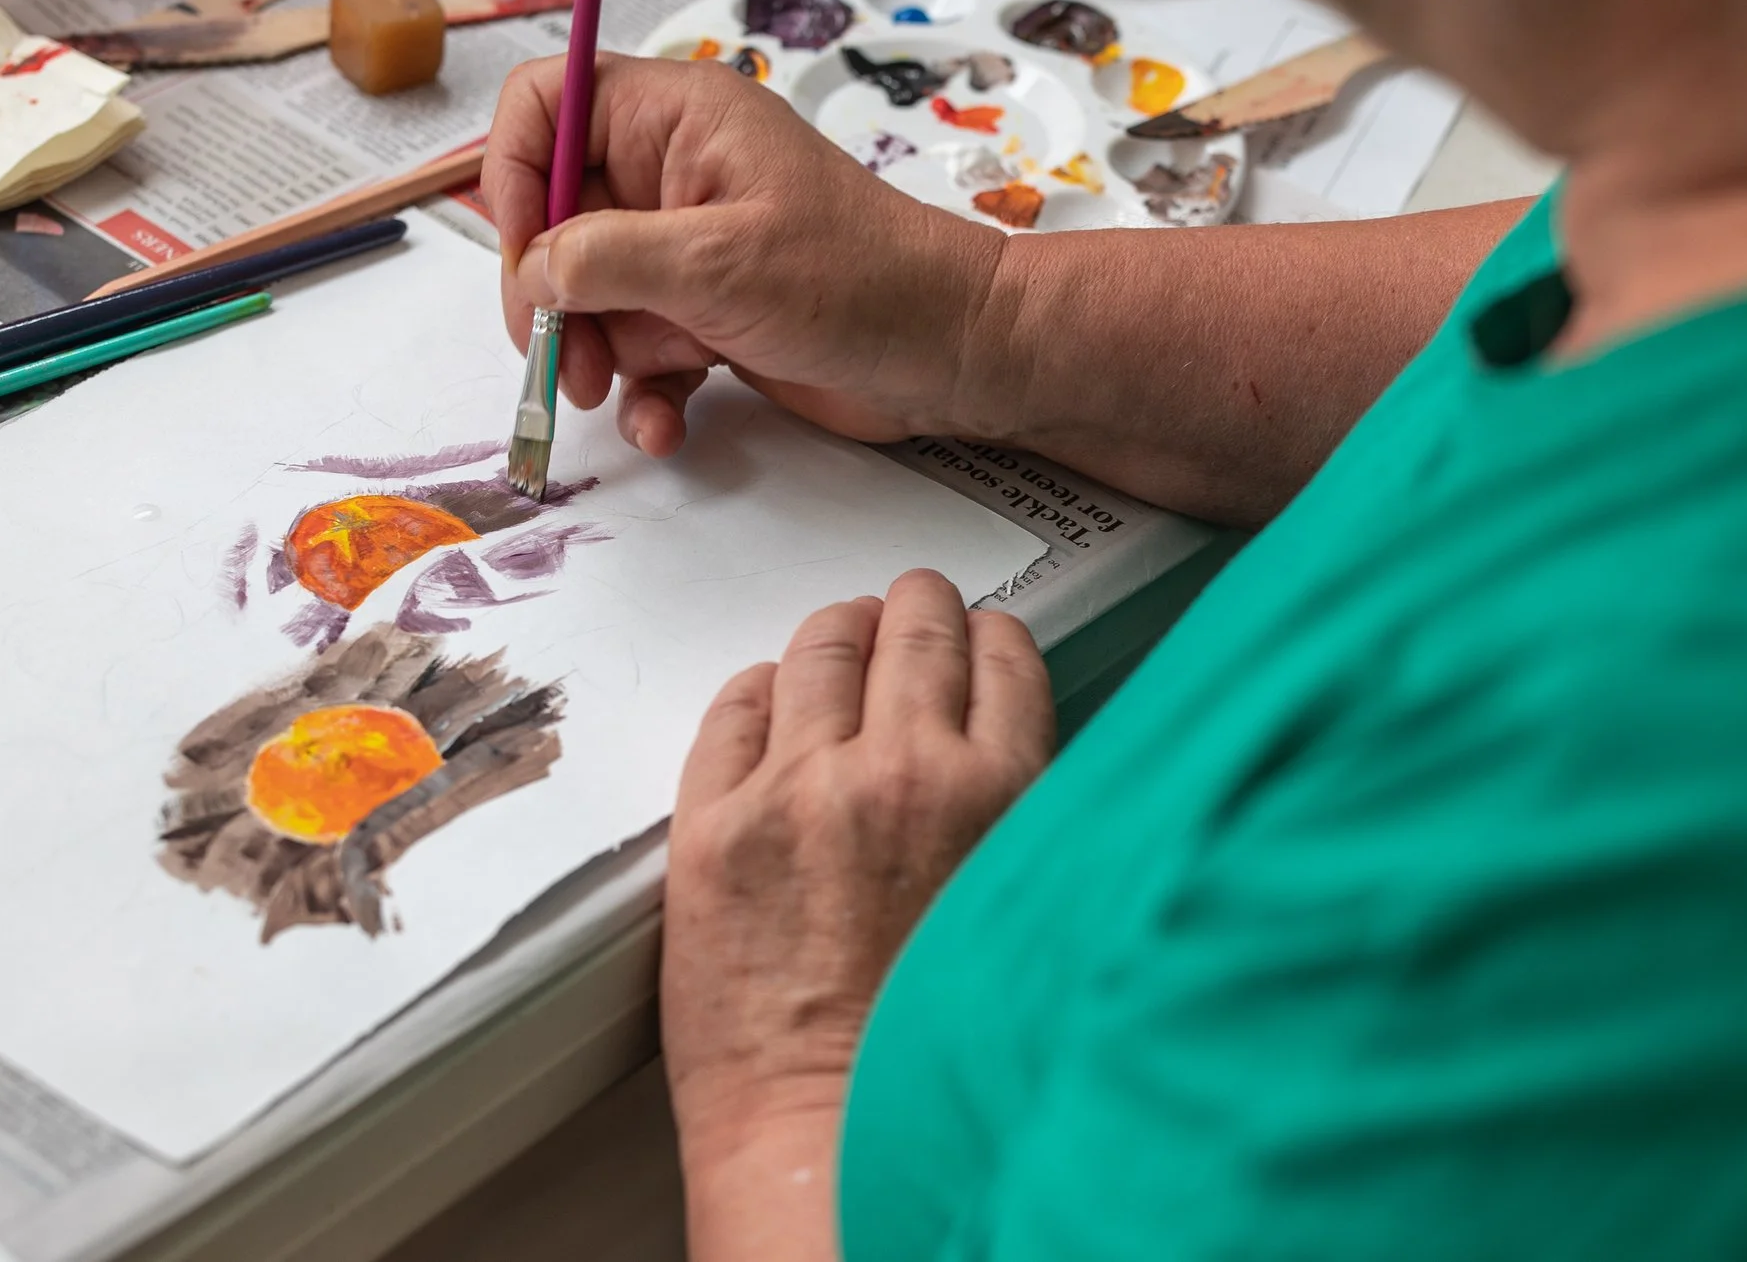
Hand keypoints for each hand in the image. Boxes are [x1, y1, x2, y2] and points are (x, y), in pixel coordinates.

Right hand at [486, 54, 1012, 455]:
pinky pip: (637, 344)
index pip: (550, 101)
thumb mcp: (718, 262)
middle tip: (556, 353)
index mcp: (679, 119)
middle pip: (554, 213)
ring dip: (589, 351)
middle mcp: (675, 173)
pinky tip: (665, 425)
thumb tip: (530, 269)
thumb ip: (604, 258)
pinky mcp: (708, 312)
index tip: (526, 252)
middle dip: (547, 292)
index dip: (515, 170)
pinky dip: (640, 390)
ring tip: (613, 392)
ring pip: (589, 292)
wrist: (954, 354)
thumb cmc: (862, 281)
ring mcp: (690, 246)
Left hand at [661, 571, 1054, 1255]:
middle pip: (914, 627)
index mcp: (1000, 793)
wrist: (831, 1137)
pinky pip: (733, 707)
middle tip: (912, 610)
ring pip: (821, 647)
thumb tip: (1011, 744)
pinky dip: (759, 689)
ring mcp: (796, 790)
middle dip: (919, 609)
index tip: (979, 642)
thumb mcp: (1034, 911)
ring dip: (840, 633)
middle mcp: (901, 770)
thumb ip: (1029, 816)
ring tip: (842, 639)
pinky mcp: (711, 824)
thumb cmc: (940, 1049)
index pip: (1003, 656)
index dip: (990, 639)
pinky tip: (770, 697)